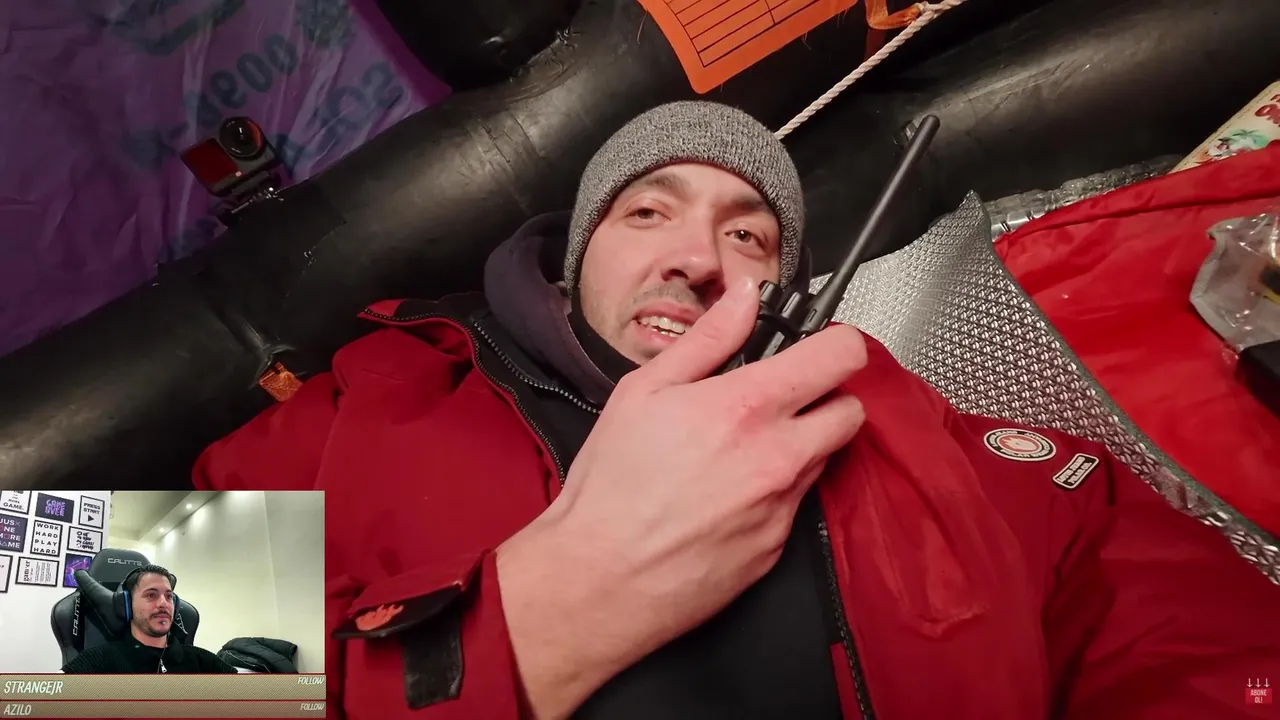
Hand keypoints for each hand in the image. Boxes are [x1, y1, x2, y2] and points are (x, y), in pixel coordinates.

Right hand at [497, 278, 867, 718]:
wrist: (600, 577)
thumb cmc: (612, 486)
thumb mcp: (644, 390)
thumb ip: (708, 338)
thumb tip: (744, 298)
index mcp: (747, 407)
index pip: (841, 356)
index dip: (837, 343)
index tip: (820, 347)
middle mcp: (779, 457)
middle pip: (852, 411)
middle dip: (827, 398)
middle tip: (785, 399)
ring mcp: (784, 506)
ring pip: (825, 458)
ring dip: (802, 445)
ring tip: (743, 450)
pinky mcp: (778, 547)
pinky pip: (798, 505)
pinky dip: (776, 492)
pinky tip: (729, 494)